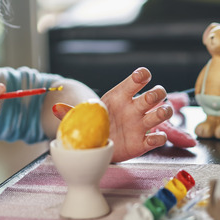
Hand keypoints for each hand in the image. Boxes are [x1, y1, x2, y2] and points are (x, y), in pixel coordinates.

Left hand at [53, 67, 172, 161]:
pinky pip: (158, 138)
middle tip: (149, 98)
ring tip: (156, 115)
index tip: (142, 76)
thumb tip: (55, 107)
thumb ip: (71, 112)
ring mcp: (141, 124)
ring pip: (162, 113)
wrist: (98, 144)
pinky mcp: (143, 142)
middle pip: (155, 94)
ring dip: (164, 111)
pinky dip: (159, 137)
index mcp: (121, 96)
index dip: (141, 75)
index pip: (135, 80)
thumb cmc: (95, 123)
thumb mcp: (83, 116)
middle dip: (156, 93)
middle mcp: (135, 108)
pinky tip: (152, 138)